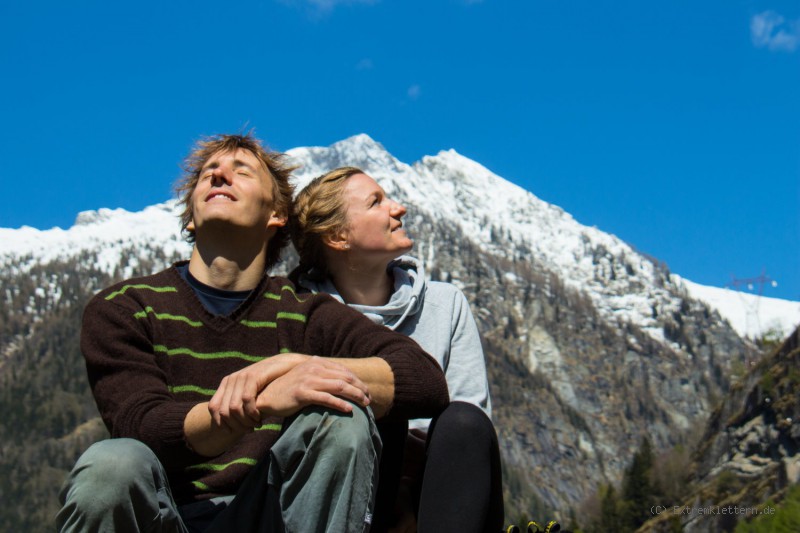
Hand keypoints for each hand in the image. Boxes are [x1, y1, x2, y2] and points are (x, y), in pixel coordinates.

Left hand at [208, 353, 308, 431]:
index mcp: (227, 383)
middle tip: (249, 430)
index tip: (232, 432)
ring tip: (255, 425)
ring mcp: (241, 377)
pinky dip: (252, 412)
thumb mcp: (251, 393)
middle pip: (224, 411)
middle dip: (236, 425)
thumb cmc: (270, 383)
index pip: (213, 407)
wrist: (287, 366)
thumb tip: (229, 424)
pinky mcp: (253, 376)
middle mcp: (231, 379)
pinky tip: (259, 417)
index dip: (221, 423)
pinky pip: (246, 400)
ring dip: (245, 421)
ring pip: (234, 408)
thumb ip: (240, 404)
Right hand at [255, 356, 370, 416]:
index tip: (366, 390)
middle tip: (369, 399)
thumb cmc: (288, 388)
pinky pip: (326, 398)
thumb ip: (318, 371)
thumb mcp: (304, 374)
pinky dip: (340, 404)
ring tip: (364, 404)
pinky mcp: (302, 393)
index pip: (343, 370)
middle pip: (345, 378)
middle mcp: (313, 369)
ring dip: (355, 396)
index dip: (357, 381)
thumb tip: (335, 373)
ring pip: (339, 387)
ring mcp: (308, 380)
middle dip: (360, 388)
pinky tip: (348, 409)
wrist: (267, 396)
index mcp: (315, 362)